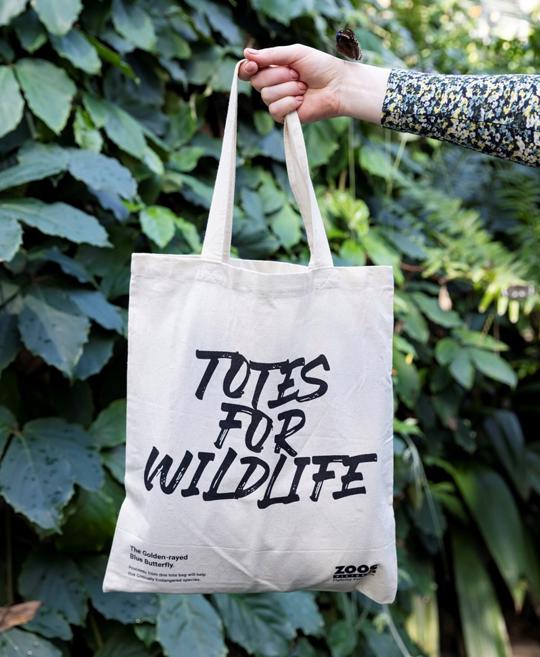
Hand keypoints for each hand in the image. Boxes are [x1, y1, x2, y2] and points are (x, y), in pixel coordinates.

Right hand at [238, 43, 390, 125]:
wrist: (337, 86)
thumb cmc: (320, 67)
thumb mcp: (295, 53)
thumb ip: (271, 55)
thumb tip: (246, 53)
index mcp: (273, 69)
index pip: (249, 71)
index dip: (246, 69)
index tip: (253, 65)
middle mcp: (272, 86)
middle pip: (257, 82)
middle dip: (278, 75)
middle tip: (297, 74)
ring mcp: (277, 102)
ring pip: (266, 96)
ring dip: (288, 89)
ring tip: (303, 87)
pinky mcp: (284, 117)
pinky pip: (275, 110)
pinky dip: (289, 103)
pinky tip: (301, 100)